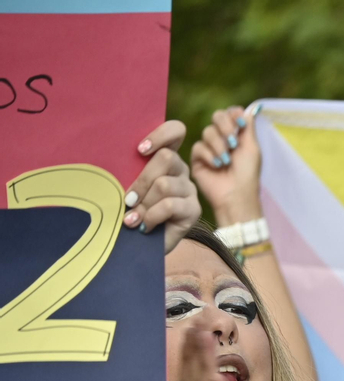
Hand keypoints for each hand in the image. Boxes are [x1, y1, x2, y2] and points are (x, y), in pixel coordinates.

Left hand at [125, 120, 198, 253]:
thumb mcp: (127, 187)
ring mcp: (189, 190)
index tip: (140, 150)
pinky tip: (144, 226)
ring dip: (144, 203)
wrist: (141, 246)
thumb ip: (128, 170)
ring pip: (165, 184)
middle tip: (128, 200)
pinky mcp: (194, 210)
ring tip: (133, 218)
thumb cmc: (132, 212)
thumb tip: (110, 156)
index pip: (176, 131)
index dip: (161, 134)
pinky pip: (170, 205)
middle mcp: (181, 171)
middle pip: (167, 157)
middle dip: (142, 180)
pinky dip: (152, 216)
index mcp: (165, 159)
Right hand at [190, 105, 262, 226]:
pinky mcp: (197, 158)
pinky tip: (217, 166)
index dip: (234, 115)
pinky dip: (210, 155)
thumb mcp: (252, 148)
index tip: (241, 124)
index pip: (231, 114)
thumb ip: (248, 128)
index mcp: (237, 135)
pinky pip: (199, 146)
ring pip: (208, 131)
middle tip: (233, 141)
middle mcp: (222, 138)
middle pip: (217, 116)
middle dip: (225, 126)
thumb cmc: (247, 174)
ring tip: (227, 161)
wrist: (236, 195)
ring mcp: (209, 147)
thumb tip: (248, 109)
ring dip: (219, 145)